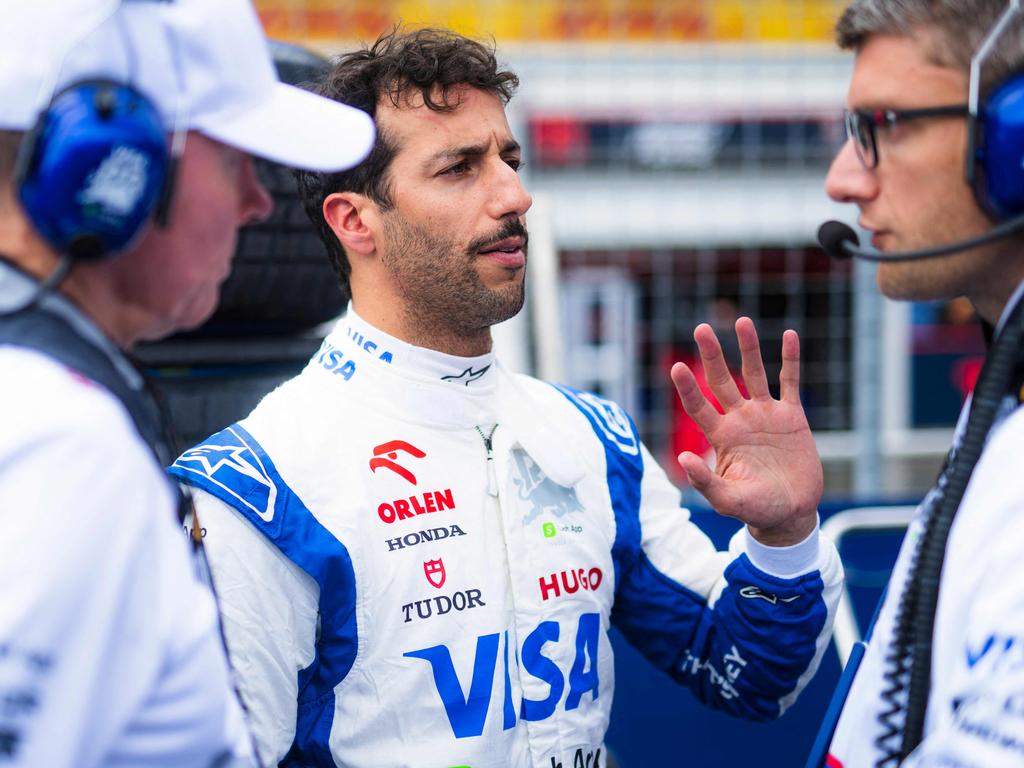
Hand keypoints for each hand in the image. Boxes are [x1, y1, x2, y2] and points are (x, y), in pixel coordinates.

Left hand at [670, 318, 821, 546]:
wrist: (790, 513)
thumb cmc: (755, 509)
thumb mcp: (727, 500)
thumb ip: (705, 482)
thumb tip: (683, 459)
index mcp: (721, 436)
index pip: (698, 406)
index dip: (688, 387)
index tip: (676, 367)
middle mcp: (739, 419)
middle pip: (722, 380)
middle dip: (712, 355)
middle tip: (701, 328)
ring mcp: (765, 415)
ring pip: (755, 373)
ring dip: (749, 348)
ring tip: (742, 320)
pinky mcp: (792, 416)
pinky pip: (790, 382)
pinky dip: (790, 359)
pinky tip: (790, 335)